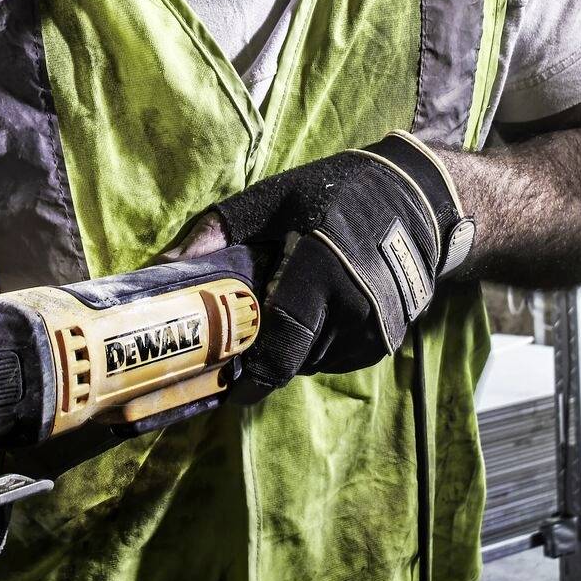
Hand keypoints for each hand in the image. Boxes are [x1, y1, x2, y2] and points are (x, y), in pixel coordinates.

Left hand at [189, 133, 473, 397]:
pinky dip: (319, 345)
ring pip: (316, 361)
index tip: (227, 388)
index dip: (253, 376)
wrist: (419, 199)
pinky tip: (316, 313)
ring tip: (283, 315)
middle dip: (265, 360)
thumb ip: (217, 233)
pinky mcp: (390, 338)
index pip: (281, 344)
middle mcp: (355, 306)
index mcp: (322, 270)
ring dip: (293, 349)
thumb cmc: (336, 192)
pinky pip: (339, 358)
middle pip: (294, 360)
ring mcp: (378, 327)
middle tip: (240, 350)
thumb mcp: (272, 199)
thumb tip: (161, 267)